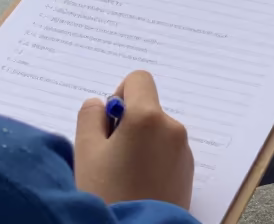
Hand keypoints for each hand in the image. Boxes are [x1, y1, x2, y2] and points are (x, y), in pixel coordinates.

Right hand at [75, 70, 193, 208]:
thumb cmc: (107, 195)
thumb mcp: (85, 153)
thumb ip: (90, 117)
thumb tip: (101, 105)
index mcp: (148, 117)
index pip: (139, 80)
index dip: (120, 95)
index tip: (109, 123)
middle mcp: (172, 128)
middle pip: (148, 108)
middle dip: (128, 124)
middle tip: (109, 156)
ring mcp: (183, 151)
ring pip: (157, 132)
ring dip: (141, 143)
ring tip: (123, 176)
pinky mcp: (188, 172)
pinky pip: (167, 152)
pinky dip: (153, 160)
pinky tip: (139, 185)